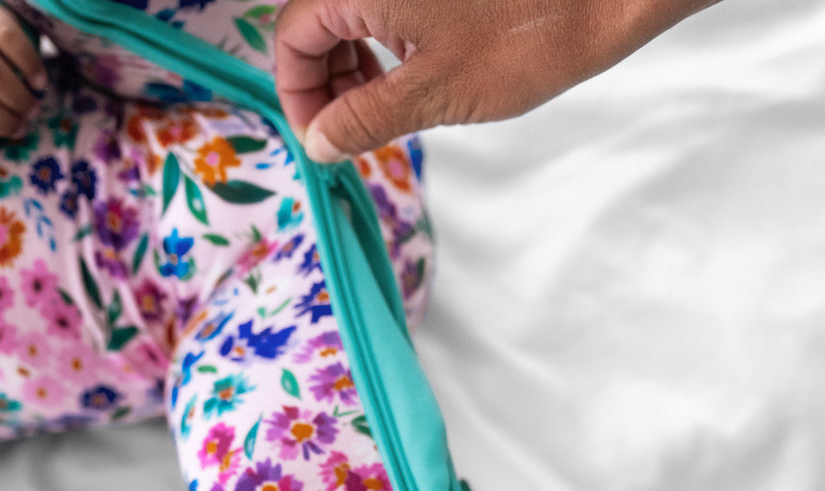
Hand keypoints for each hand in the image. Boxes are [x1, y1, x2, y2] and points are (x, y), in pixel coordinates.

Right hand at [275, 0, 718, 160]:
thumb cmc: (532, 33)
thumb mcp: (436, 92)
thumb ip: (364, 119)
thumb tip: (319, 144)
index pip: (292, 36)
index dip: (298, 95)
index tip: (321, 139)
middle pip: (318, 24)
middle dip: (328, 84)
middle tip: (354, 132)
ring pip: (352, 15)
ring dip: (357, 68)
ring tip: (388, 108)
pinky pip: (389, 7)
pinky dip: (388, 46)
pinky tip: (415, 75)